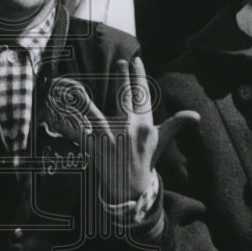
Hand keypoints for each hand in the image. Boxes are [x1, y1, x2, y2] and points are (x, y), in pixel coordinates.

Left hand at [51, 57, 199, 203]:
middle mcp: (128, 128)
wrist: (132, 189)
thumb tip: (195, 115)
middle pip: (124, 98)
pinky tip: (56, 116)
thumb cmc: (145, 161)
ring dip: (84, 100)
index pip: (143, 96)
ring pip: (95, 113)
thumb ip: (175, 124)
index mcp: (144, 125)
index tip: (136, 61)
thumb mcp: (160, 142)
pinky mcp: (96, 148)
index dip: (139, 77)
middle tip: (120, 63)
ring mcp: (111, 138)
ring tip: (78, 85)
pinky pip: (78, 134)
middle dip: (122, 79)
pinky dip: (67, 126)